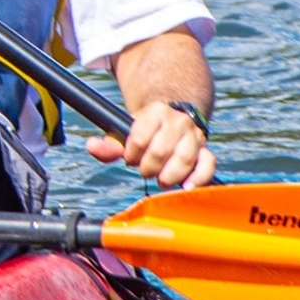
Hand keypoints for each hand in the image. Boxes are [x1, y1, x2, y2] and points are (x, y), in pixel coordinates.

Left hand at [86, 101, 217, 188]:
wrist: (173, 117)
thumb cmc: (145, 130)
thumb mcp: (126, 132)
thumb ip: (109, 144)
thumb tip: (92, 146)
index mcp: (155, 112)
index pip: (140, 138)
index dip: (131, 154)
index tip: (130, 157)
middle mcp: (177, 121)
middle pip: (160, 151)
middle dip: (148, 167)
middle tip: (145, 170)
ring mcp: (194, 135)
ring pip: (184, 158)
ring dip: (169, 176)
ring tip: (161, 179)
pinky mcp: (205, 149)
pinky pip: (207, 164)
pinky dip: (199, 178)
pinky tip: (187, 187)